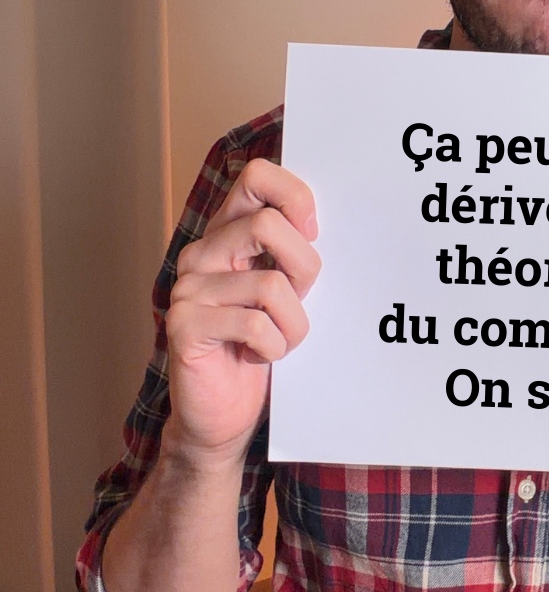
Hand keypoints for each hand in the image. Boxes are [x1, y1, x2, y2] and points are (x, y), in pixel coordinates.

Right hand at [164, 159, 320, 463]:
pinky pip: (256, 325)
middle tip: (298, 301)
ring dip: (294, 323)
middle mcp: (202, 253)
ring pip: (271, 285)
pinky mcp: (185, 326)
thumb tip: (321, 219)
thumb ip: (293, 249)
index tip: (313, 232)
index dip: (294, 196)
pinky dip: (275, 347)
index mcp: (227, 234)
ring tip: (278, 340)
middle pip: (269, 224)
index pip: (256, 176)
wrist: (224, 415)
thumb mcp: (286, 289)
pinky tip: (260, 357)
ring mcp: (188, 288)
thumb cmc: (261, 346)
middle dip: (304, 268)